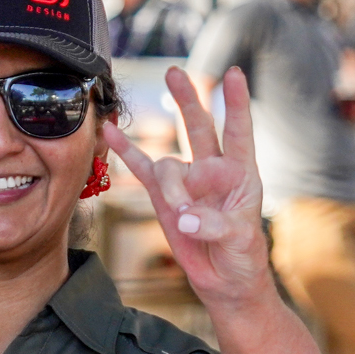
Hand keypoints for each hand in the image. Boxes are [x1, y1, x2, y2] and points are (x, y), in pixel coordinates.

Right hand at [106, 67, 273, 306]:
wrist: (224, 280)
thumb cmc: (243, 257)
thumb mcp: (240, 239)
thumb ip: (216, 223)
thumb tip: (185, 215)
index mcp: (241, 174)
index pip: (239, 131)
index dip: (236, 103)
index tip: (233, 73)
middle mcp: (213, 170)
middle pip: (200, 126)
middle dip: (188, 99)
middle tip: (175, 73)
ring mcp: (186, 181)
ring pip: (168, 166)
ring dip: (170, 189)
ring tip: (179, 215)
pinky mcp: (163, 197)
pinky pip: (142, 169)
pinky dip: (126, 152)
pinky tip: (111, 133)